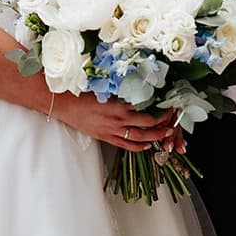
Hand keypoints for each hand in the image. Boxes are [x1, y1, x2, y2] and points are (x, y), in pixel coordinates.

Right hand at [53, 93, 175, 151]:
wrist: (63, 105)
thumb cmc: (81, 94)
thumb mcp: (105, 89)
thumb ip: (122, 91)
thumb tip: (139, 89)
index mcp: (118, 106)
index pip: (146, 109)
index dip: (160, 108)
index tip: (169, 104)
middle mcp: (118, 121)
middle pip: (147, 124)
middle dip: (162, 122)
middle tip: (172, 118)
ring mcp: (112, 131)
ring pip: (140, 137)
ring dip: (155, 136)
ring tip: (165, 132)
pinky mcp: (106, 138)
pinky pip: (126, 145)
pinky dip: (139, 146)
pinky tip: (147, 145)